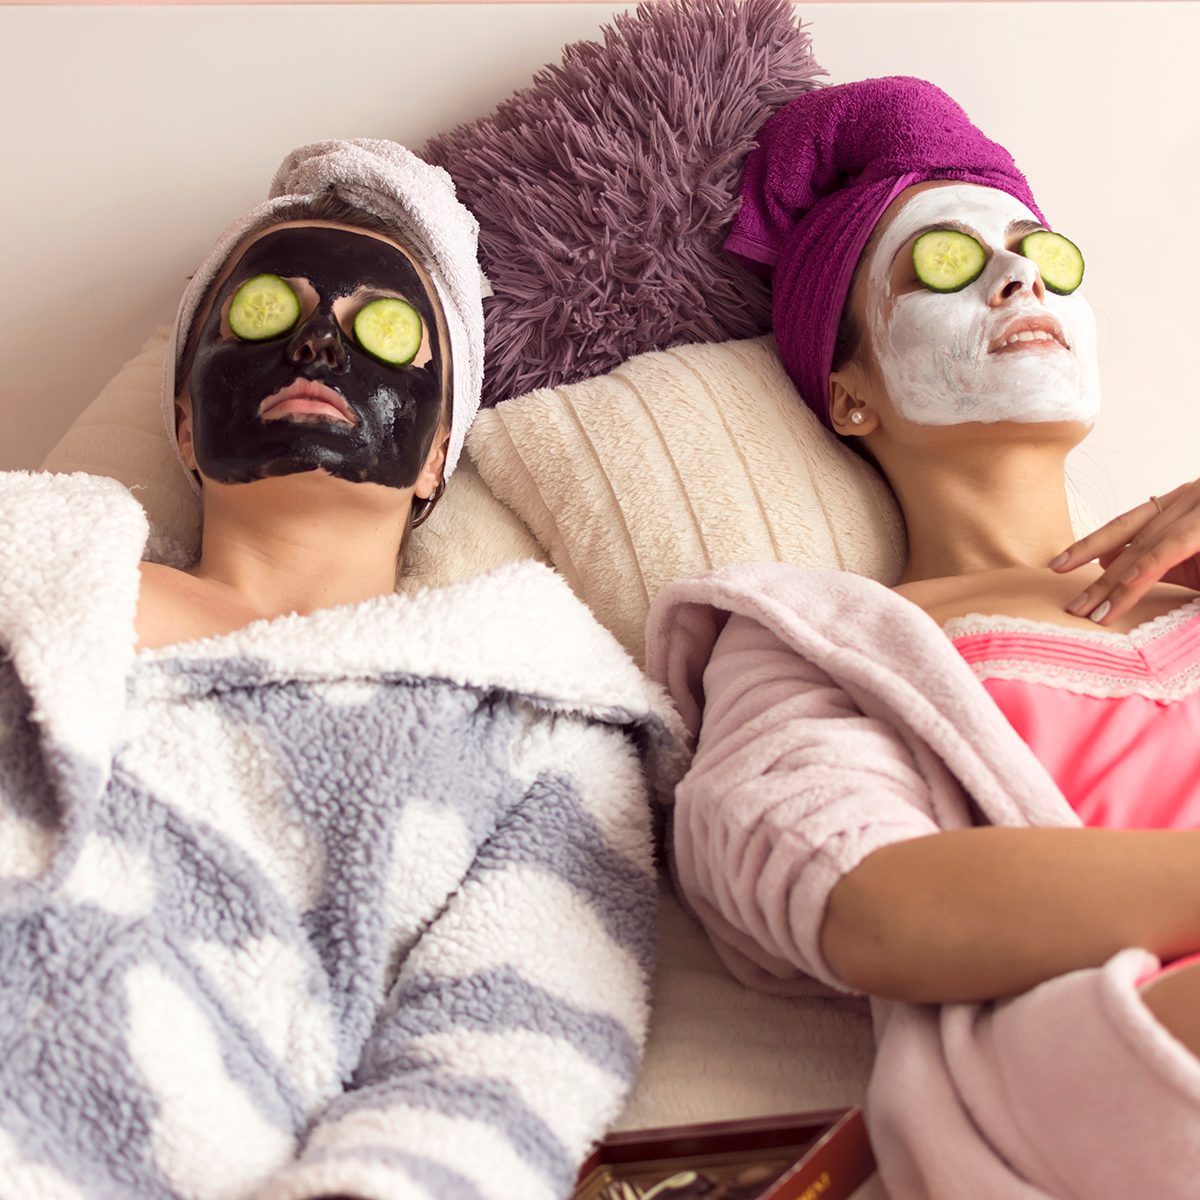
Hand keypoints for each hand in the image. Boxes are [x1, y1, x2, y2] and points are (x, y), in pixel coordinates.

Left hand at [1049, 478, 1199, 622]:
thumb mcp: (1196, 557)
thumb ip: (1158, 561)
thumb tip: (1112, 565)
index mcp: (1178, 504)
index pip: (1124, 526)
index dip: (1089, 546)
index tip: (1057, 565)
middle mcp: (1184, 499)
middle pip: (1125, 537)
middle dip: (1093, 572)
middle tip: (1069, 605)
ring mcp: (1197, 510)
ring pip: (1144, 547)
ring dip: (1112, 582)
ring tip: (1087, 610)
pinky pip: (1174, 546)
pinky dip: (1149, 564)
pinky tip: (1126, 584)